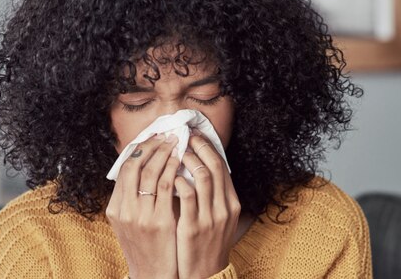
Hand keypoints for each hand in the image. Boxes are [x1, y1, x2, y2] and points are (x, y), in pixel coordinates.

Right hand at [106, 133, 180, 278]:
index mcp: (116, 208)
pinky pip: (168, 187)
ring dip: (164, 154)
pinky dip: (174, 170)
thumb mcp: (129, 222)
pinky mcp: (160, 222)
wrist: (152, 275)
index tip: (153, 138)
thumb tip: (141, 168)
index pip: (124, 168)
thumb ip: (131, 198)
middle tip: (166, 135)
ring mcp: (141, 216)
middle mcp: (125, 210)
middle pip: (135, 166)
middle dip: (152, 146)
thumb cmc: (145, 246)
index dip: (139, 149)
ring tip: (175, 143)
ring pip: (151, 173)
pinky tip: (181, 162)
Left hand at [173, 133, 240, 278]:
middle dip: (199, 147)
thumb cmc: (207, 243)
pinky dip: (179, 181)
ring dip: (189, 160)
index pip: (223, 166)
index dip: (209, 147)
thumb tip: (200, 168)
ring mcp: (210, 217)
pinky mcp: (194, 227)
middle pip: (215, 166)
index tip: (195, 135)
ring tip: (176, 151)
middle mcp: (224, 207)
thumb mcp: (218, 218)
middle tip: (184, 136)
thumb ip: (213, 196)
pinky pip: (188, 197)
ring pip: (204, 177)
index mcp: (231, 203)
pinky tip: (170, 176)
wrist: (205, 274)